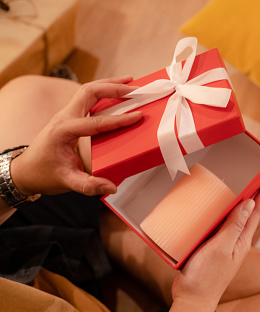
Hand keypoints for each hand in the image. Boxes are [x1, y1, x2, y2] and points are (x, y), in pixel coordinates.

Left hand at [10, 76, 142, 195]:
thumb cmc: (43, 174)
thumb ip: (89, 185)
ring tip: (130, 81)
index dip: (119, 119)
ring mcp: (66, 114)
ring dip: (109, 84)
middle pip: (90, 92)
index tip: (138, 116)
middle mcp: (64, 117)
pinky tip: (116, 92)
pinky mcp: (71, 117)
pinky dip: (104, 92)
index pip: (96, 122)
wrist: (26, 171)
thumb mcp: (67, 182)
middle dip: (114, 87)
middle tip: (135, 88)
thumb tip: (111, 186)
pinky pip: (88, 98)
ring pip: (89, 90)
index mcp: (63, 130)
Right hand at [170, 179, 259, 311]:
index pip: (255, 212)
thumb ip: (234, 226)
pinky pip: (215, 225)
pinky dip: (216, 214)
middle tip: (255, 176)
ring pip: (229, 218)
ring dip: (233, 202)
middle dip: (251, 194)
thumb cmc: (207, 277)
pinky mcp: (209, 247)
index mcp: (241, 240)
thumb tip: (250, 203)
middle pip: (245, 213)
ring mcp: (222, 244)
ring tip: (235, 186)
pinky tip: (210, 208)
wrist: (191, 298)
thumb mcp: (222, 248)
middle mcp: (234, 241)